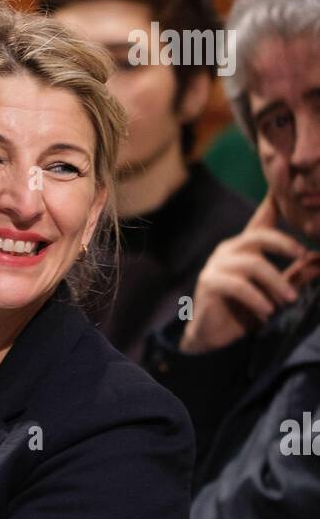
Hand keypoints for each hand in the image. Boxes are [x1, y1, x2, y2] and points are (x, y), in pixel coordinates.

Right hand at [180, 191, 306, 352]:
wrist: (213, 339)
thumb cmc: (244, 312)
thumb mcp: (275, 292)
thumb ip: (294, 276)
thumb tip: (319, 261)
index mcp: (245, 247)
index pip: (262, 218)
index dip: (274, 199)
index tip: (288, 179)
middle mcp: (229, 249)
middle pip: (259, 235)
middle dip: (285, 244)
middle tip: (304, 257)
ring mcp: (217, 264)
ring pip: (253, 264)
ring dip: (276, 282)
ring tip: (290, 300)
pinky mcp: (209, 282)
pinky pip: (239, 286)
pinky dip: (257, 299)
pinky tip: (268, 312)